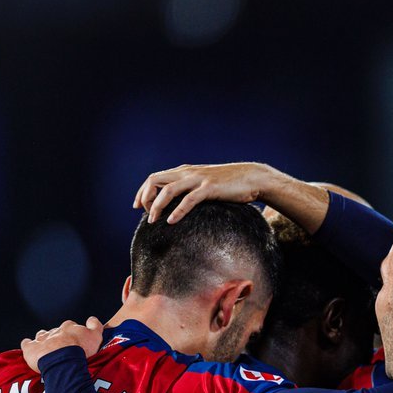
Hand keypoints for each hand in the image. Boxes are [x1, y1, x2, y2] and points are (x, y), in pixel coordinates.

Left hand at [21, 317, 104, 371]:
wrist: (64, 361)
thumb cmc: (80, 350)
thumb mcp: (96, 337)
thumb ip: (95, 326)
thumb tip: (92, 319)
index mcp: (69, 327)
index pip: (71, 326)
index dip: (73, 332)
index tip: (75, 339)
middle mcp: (55, 331)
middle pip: (56, 331)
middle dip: (58, 337)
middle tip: (62, 346)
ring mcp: (42, 339)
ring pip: (41, 335)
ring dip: (43, 339)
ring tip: (46, 346)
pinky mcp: (31, 348)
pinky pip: (27, 343)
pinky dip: (27, 344)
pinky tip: (28, 345)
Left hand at [134, 162, 283, 223]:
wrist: (252, 177)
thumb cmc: (230, 184)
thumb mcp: (206, 183)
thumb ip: (192, 189)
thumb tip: (180, 204)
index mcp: (184, 171)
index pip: (155, 178)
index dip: (143, 192)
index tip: (139, 207)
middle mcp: (187, 172)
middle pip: (155, 180)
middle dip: (145, 198)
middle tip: (145, 215)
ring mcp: (198, 179)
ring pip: (168, 190)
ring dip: (157, 206)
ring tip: (154, 221)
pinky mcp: (209, 188)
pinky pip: (188, 200)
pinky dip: (177, 211)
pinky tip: (171, 221)